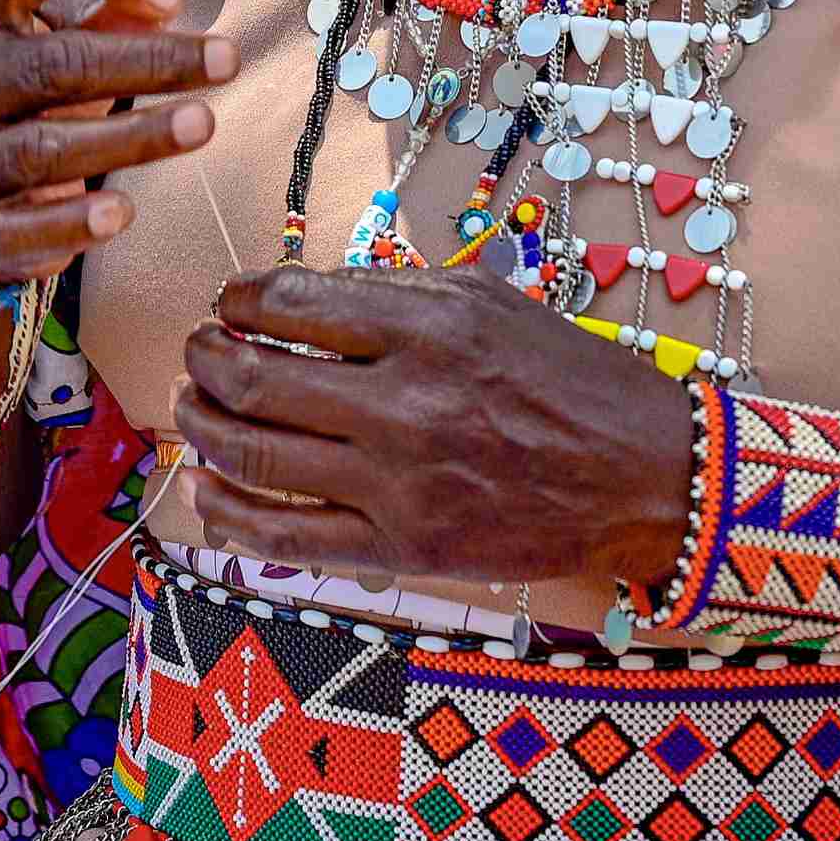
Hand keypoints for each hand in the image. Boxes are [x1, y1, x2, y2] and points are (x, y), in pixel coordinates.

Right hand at [0, 0, 234, 285]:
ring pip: (43, 148)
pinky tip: (122, 213)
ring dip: (132, 138)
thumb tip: (165, 4)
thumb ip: (106, 11)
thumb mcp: (52, 34)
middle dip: (149, 62)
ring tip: (203, 123)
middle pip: (52, 64)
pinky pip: (17, 228)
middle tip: (226, 60)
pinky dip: (71, 224)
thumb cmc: (24, 86)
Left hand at [176, 263, 694, 588]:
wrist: (646, 479)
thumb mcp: (492, 302)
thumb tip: (301, 294)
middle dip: (206, 360)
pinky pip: (286, 537)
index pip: (291, 302)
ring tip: (194, 409)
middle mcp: (408, 400)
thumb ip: (398, 293)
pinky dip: (230, 513)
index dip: (238, 300)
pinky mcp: (404, 547)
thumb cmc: (571, 382)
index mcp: (432, 324)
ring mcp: (400, 481)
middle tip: (199, 353)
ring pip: (255, 455)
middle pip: (254, 377)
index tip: (231, 304)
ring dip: (203, 428)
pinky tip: (209, 492)